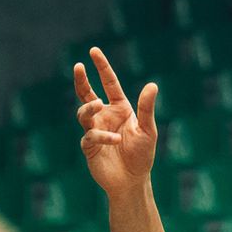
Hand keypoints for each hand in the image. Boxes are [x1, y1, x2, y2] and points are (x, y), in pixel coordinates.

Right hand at [74, 47, 158, 196]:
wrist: (133, 181)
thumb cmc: (142, 155)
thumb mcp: (148, 130)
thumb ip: (146, 108)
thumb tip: (152, 85)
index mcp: (119, 108)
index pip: (109, 83)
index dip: (102, 67)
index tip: (93, 51)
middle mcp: (105, 116)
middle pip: (87, 94)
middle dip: (81, 80)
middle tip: (78, 66)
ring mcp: (95, 130)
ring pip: (83, 112)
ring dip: (89, 108)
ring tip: (97, 105)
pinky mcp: (89, 146)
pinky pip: (90, 136)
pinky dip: (102, 136)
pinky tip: (115, 139)